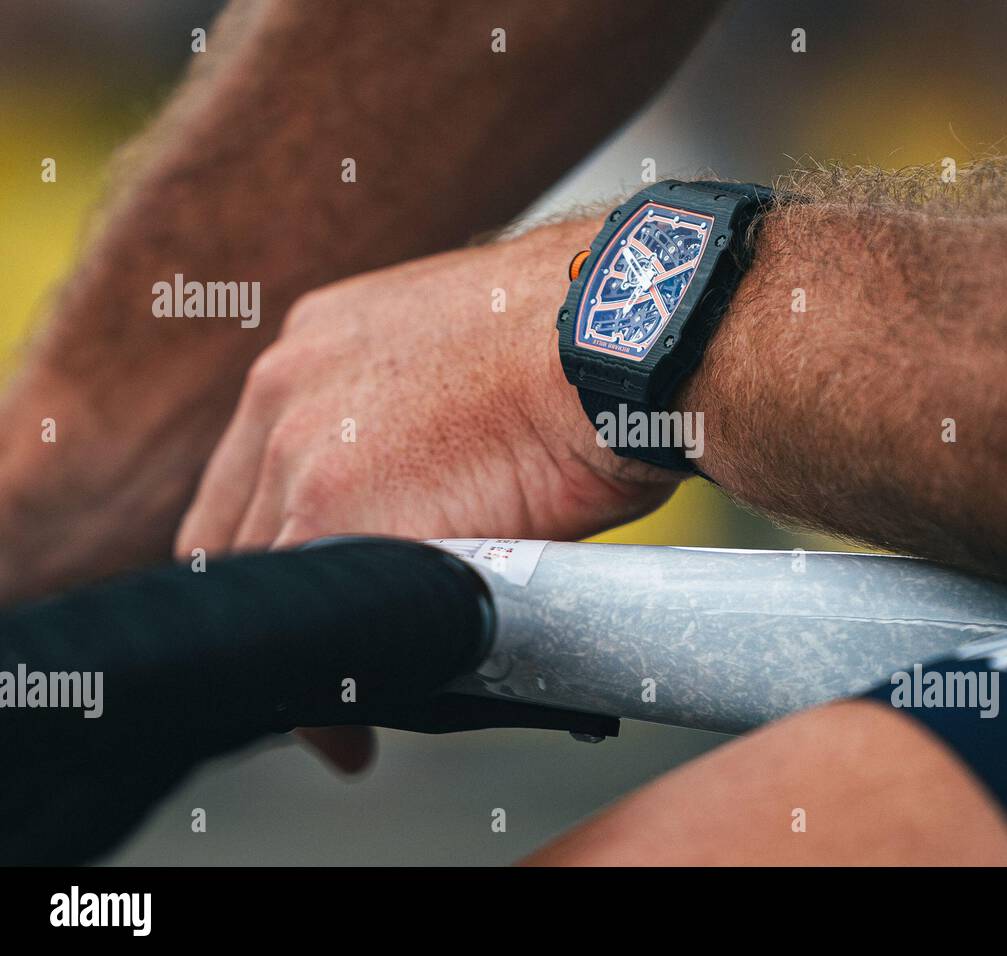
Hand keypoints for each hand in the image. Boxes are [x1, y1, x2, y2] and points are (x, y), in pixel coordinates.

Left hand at [174, 218, 680, 769]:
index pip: (262, 468)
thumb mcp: (477, 353)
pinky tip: (352, 737)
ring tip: (342, 716)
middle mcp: (289, 384)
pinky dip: (324, 694)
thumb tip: (448, 491)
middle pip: (241, 527)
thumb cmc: (590, 347)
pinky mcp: (333, 511)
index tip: (319, 591)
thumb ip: (427, 416)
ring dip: (305, 646)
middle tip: (327, 661)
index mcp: (323, 342)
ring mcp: (300, 446)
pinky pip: (307, 627)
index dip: (284, 543)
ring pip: (266, 581)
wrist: (619, 341)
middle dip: (285, 600)